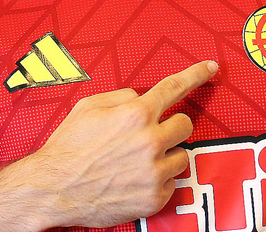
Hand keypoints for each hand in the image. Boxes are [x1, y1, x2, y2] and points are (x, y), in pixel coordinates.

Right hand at [22, 61, 217, 227]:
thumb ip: (123, 96)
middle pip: (185, 125)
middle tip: (149, 136)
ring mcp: (155, 172)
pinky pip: (172, 183)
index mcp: (136, 114)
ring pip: (182, 156)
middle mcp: (150, 141)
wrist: (53, 190)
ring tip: (136, 162)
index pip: (175, 87)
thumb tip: (143, 98)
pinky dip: (158, 181)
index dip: (197, 74)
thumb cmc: (68, 147)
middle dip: (170, 128)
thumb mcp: (89, 107)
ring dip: (165, 156)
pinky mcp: (155, 198)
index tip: (211, 67)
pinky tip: (134, 181)